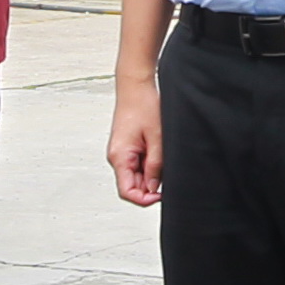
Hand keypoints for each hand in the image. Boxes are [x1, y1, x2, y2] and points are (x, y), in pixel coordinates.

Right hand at [106, 79, 163, 206]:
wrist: (135, 86)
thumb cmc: (143, 105)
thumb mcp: (156, 138)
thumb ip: (155, 166)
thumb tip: (153, 188)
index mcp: (119, 157)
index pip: (127, 192)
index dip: (145, 199)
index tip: (161, 195)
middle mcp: (116, 157)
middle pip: (132, 186)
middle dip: (150, 185)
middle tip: (167, 173)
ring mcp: (121, 152)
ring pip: (136, 176)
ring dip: (151, 173)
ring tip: (162, 156)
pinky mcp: (127, 147)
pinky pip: (138, 164)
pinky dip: (150, 164)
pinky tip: (158, 152)